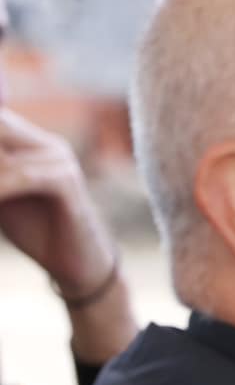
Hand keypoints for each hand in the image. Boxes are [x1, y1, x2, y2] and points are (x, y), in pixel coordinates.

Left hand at [0, 108, 135, 364]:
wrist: (77, 263)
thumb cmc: (36, 230)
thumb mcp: (4, 194)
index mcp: (31, 143)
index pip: (1, 121)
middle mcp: (48, 145)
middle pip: (2, 126)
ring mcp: (60, 161)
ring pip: (4, 157)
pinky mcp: (67, 183)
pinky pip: (24, 177)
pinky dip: (2, 188)